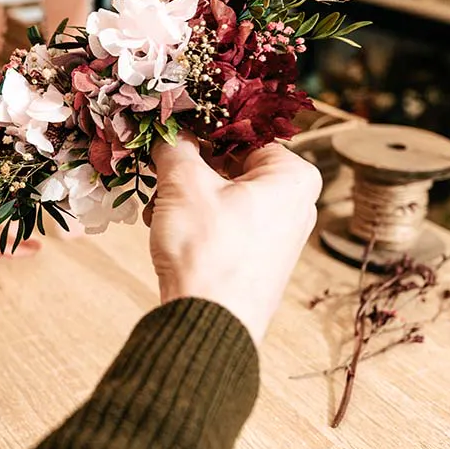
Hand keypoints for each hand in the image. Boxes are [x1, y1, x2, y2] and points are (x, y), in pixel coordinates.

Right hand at [145, 134, 321, 343]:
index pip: (244, 132)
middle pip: (231, 164)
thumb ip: (175, 145)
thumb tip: (168, 129)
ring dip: (184, 193)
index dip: (203, 126)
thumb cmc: (208, 249)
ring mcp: (277, 234)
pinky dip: (194, 219)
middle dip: (189, 165)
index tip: (171, 125)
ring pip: (223, 194)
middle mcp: (294, 203)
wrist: (208, 323)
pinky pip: (224, 223)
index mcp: (292, 176)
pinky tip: (162, 225)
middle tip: (156, 165)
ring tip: (155, 203)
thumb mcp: (184, 184)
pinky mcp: (257, 259)